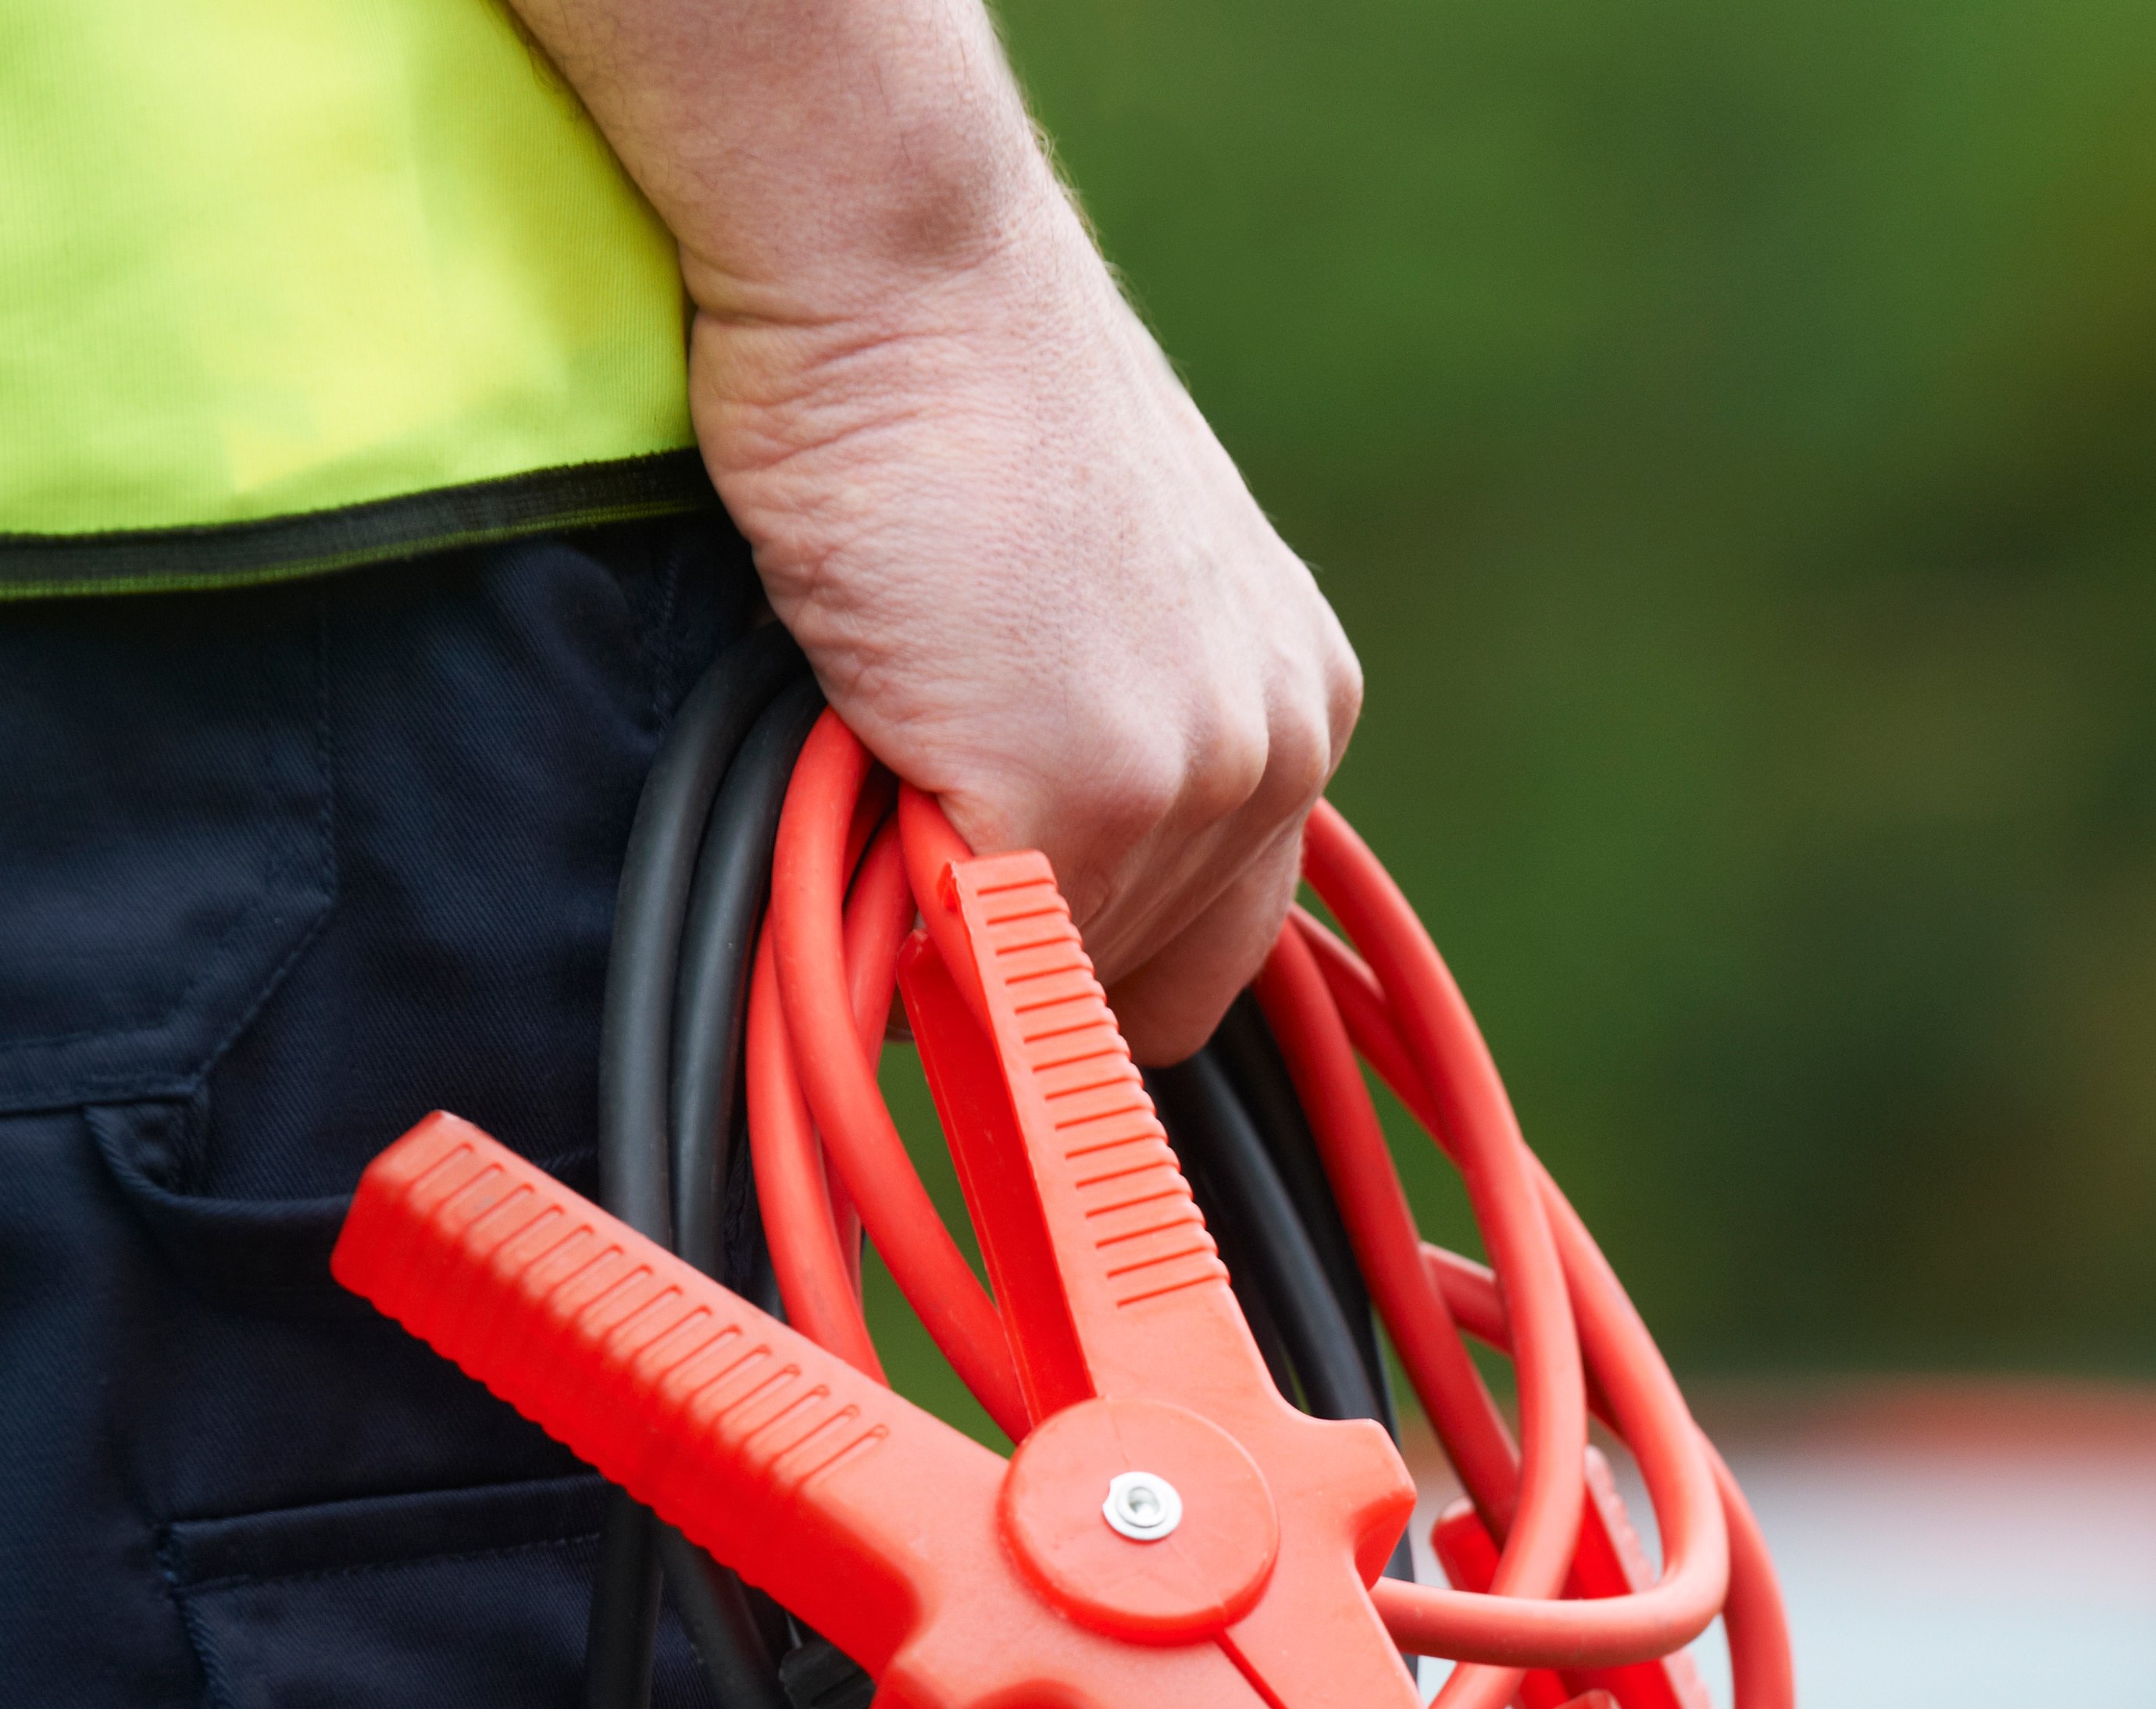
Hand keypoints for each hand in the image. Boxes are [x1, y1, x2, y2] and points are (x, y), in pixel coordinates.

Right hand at [509, 0, 1357, 1063]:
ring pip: (1059, 972)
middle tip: (922, 809)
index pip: (1218, 940)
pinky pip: (977, 942)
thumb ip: (1110, 743)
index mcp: (1292, 704)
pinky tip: (862, 751)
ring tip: (892, 738)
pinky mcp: (1082, 799)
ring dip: (961, 911)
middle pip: (1154, 982)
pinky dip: (898, 891)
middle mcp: (1278, 750)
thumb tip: (1024, 907)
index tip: (1007, 913)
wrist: (906, 279)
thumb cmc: (961, 408)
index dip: (1100, 950)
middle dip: (1033, 942)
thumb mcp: (1096, 598)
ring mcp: (1193, 781)